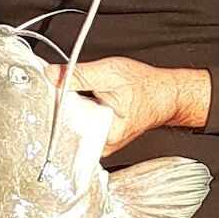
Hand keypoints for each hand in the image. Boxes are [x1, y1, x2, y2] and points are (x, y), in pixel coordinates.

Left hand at [45, 57, 210, 156]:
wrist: (166, 95)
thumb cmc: (146, 87)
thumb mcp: (109, 72)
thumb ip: (77, 74)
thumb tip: (52, 74)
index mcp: (104, 134)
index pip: (65, 121)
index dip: (58, 102)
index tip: (56, 89)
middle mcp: (103, 145)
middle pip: (67, 125)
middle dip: (65, 105)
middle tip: (76, 90)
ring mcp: (103, 144)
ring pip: (74, 126)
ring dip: (73, 109)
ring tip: (89, 96)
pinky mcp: (103, 139)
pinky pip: (83, 127)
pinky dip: (81, 112)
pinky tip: (90, 103)